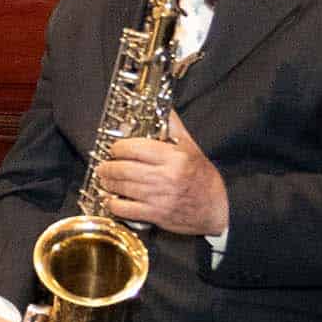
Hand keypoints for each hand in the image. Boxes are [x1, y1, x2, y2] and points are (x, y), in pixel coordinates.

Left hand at [96, 111, 228, 237]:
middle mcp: (166, 177)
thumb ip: (173, 127)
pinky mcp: (156, 215)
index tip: (114, 149)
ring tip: (105, 180)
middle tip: (103, 166)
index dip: (118, 147)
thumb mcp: (191, 148)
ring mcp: (160, 197)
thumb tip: (161, 107)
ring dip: (107, 183)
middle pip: (123, 168)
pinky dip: (112, 204)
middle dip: (107, 167)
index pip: (135, 148)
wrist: (217, 209)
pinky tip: (110, 199)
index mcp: (174, 157)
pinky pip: (125, 209)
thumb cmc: (203, 177)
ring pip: (121, 187)